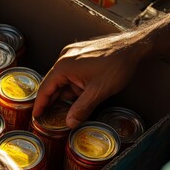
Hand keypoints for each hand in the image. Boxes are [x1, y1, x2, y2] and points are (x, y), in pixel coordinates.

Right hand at [33, 32, 150, 127]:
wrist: (134, 47)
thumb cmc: (117, 65)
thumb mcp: (98, 92)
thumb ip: (81, 109)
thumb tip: (69, 123)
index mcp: (64, 66)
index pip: (45, 88)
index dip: (40, 104)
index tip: (36, 116)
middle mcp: (64, 58)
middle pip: (52, 84)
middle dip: (52, 101)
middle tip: (49, 117)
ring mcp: (72, 55)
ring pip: (63, 80)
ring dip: (65, 94)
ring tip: (67, 110)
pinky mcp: (80, 55)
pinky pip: (70, 74)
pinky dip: (72, 86)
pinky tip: (78, 97)